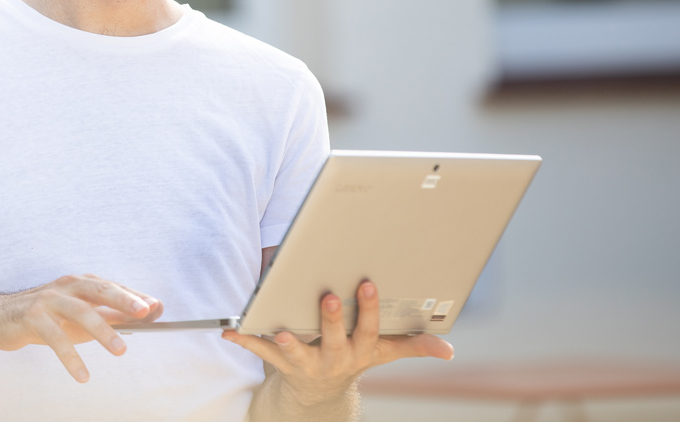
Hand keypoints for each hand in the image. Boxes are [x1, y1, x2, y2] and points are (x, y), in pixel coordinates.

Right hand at [0, 274, 162, 382]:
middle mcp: (67, 286)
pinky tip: (83, 375)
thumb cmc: (48, 316)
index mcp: (81, 283)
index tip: (158, 308)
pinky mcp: (32, 317)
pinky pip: (55, 338)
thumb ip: (110, 315)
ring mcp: (49, 299)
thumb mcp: (80, 316)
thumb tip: (148, 315)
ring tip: (121, 351)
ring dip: (103, 330)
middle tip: (145, 312)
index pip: (113, 287)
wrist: (0, 318)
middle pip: (99, 289)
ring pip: (80, 312)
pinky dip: (71, 357)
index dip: (135, 296)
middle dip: (123, 300)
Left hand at [222, 281, 452, 407]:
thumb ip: (412, 345)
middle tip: (328, 297)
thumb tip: (449, 351)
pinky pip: (261, 351)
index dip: (368, 309)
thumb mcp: (382, 352)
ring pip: (297, 352)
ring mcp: (306, 362)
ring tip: (280, 331)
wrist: (318, 396)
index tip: (368, 284)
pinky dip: (245, 338)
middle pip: (334, 337)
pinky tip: (230, 330)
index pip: (369, 329)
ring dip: (287, 342)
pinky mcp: (281, 364)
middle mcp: (335, 358)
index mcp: (361, 349)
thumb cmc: (352, 356)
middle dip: (332, 319)